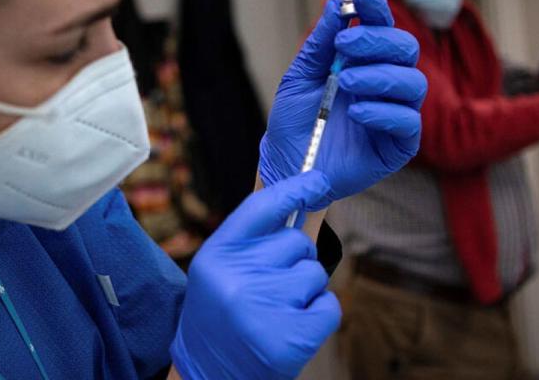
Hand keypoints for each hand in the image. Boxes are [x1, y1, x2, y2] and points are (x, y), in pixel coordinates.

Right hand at [170, 171, 341, 379]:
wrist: (208, 374)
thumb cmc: (220, 316)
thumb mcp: (219, 270)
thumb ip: (251, 241)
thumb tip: (300, 201)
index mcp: (217, 255)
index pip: (262, 208)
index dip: (294, 188)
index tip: (319, 178)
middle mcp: (237, 278)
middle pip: (297, 243)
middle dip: (294, 262)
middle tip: (269, 288)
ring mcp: (264, 309)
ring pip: (315, 275)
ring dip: (305, 292)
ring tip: (277, 311)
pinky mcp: (290, 339)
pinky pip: (330, 305)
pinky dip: (320, 315)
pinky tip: (293, 327)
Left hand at [259, 0, 425, 207]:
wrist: (287, 163)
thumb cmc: (296, 120)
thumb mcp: (300, 76)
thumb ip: (320, 44)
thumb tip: (335, 5)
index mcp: (365, 62)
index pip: (382, 27)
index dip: (376, 7)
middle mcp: (385, 83)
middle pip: (405, 49)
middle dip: (376, 40)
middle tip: (345, 45)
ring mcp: (395, 113)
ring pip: (413, 83)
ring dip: (378, 76)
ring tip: (346, 82)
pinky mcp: (398, 145)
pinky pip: (409, 122)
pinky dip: (384, 112)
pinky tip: (357, 112)